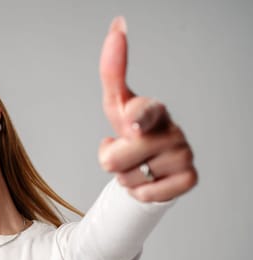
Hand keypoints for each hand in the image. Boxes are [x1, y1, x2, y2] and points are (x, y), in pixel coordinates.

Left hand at [98, 17, 196, 201]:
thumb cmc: (131, 130)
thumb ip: (113, 71)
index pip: (144, 113)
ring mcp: (184, 154)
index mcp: (153, 110)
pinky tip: (151, 179)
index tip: (132, 122)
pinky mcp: (190, 178)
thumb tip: (118, 24)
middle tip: (124, 152)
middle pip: (114, 159)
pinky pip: (146, 195)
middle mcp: (172, 130)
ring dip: (125, 177)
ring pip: (128, 179)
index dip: (136, 119)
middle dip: (110, 160)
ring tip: (138, 164)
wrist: (150, 162)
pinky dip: (141, 192)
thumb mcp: (115, 104)